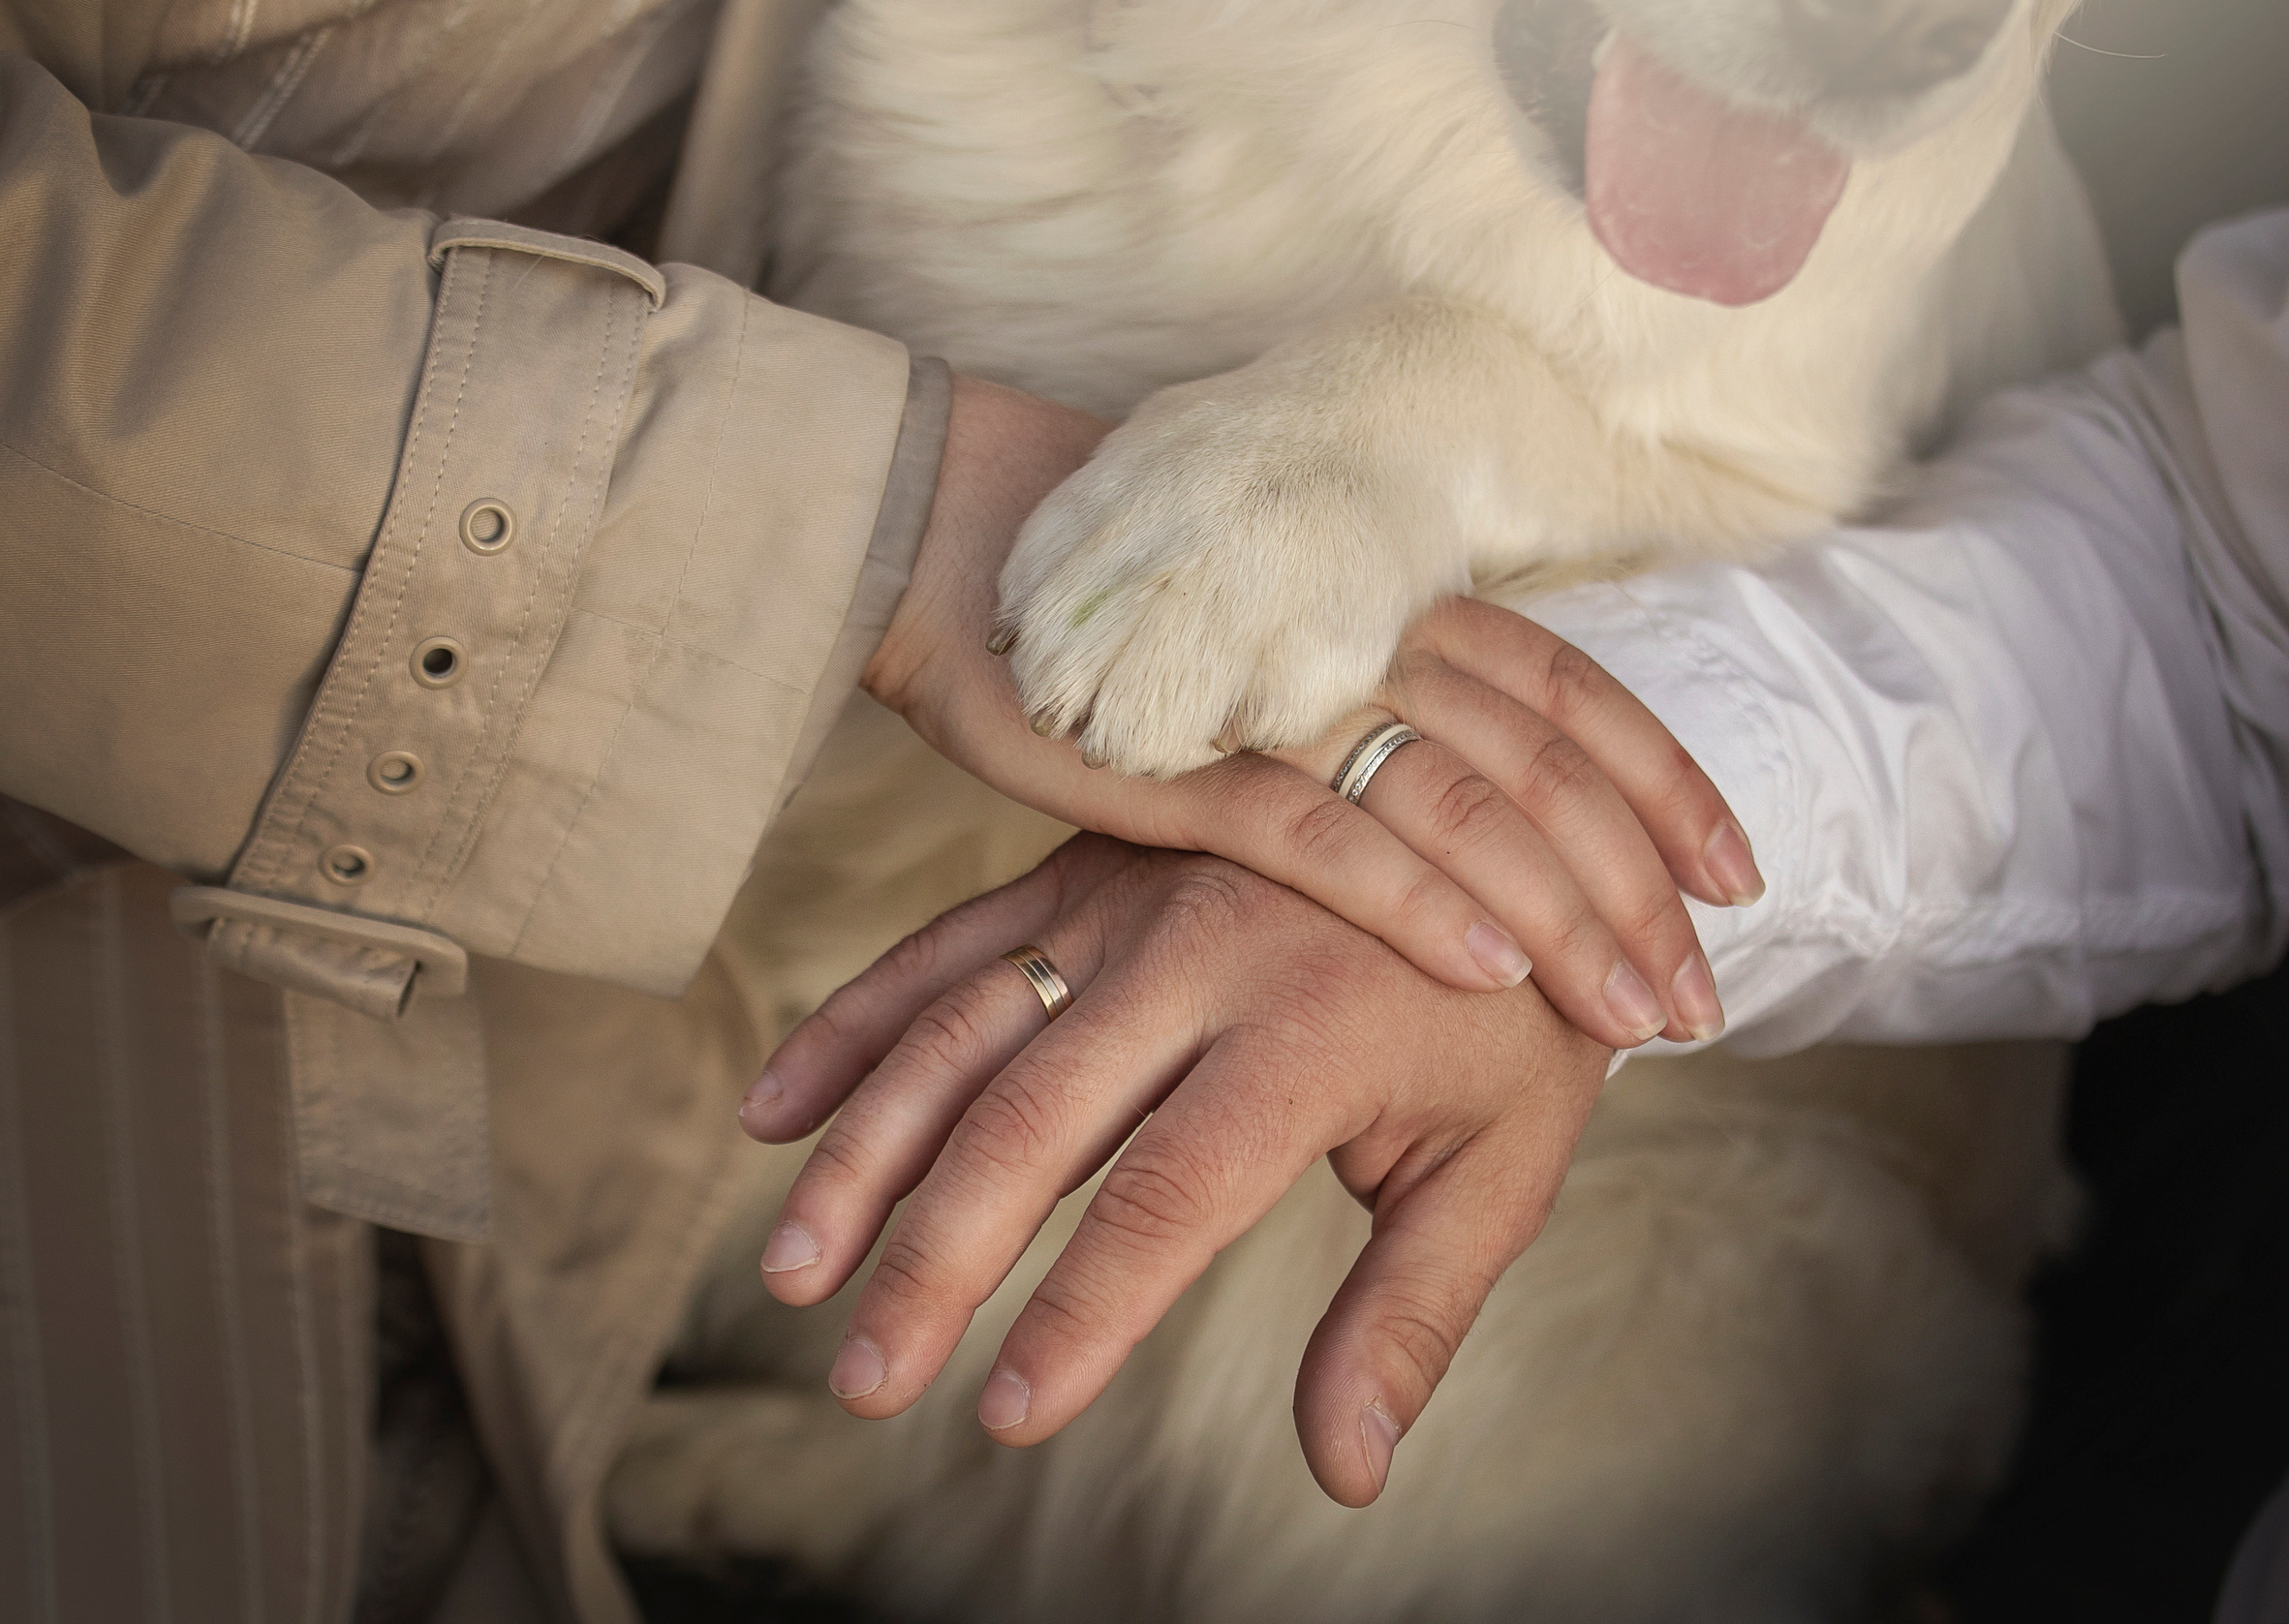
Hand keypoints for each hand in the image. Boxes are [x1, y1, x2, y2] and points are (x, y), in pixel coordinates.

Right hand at [737, 835, 1610, 1505]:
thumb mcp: (1501, 1162)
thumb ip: (1410, 1314)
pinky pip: (943, 946)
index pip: (1170, 1192)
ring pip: (962, 1027)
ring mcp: (1127, 895)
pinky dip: (853, 1026)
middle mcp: (1200, 945)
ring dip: (864, 1151)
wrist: (1508, 814)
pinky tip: (774, 1113)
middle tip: (863, 1380)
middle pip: (1033, 1113)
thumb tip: (1343, 1474)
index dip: (1086, 1311)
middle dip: (936, 1258)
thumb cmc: (1513, 1019)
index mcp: (1310, 1023)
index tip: (1012, 1416)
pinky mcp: (1081, 868)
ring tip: (791, 1274)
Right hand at [865, 375, 1758, 1047]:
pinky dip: (1418, 904)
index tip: (1737, 875)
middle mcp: (1356, 635)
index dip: (1663, 780)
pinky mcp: (1182, 751)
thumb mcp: (1273, 636)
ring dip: (1563, 916)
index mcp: (1388, 600)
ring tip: (1635, 1016)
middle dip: (1637, 888)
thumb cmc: (1116, 607)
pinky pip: (1324, 834)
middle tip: (1702, 1000)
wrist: (950, 539)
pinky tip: (1496, 974)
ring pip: (1461, 804)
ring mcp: (1275, 689)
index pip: (1568, 687)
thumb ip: (1367, 700)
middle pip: (1543, 763)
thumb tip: (1463, 791)